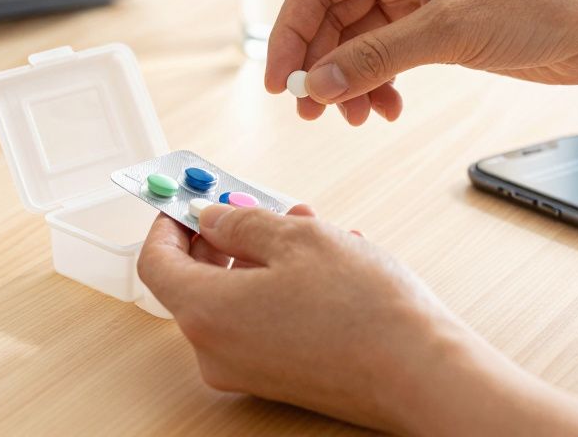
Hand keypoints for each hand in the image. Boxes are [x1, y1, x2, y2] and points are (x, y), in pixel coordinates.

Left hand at [137, 203, 451, 432]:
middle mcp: (216, 350)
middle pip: (197, 280)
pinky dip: (281, 286)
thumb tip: (214, 219)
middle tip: (254, 204)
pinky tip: (325, 261)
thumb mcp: (298, 238)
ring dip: (263, 255)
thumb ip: (243, 222)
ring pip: (237, 297)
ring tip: (308, 225)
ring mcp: (246, 370)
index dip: (168, 223)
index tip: (186, 199)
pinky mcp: (278, 379)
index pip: (156, 263)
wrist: (421, 373)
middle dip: (226, 234)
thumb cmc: (364, 310)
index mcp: (206, 313)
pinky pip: (262, 322)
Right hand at [264, 0, 577, 124]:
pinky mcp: (436, 29)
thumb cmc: (539, 0)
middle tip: (312, 113)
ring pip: (355, 44)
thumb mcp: (448, 30)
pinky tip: (387, 109)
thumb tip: (317, 85)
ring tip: (355, 119)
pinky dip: (378, 85)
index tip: (279, 81)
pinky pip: (385, 58)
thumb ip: (376, 57)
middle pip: (331, 17)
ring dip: (348, 82)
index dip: (290, 33)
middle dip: (320, 66)